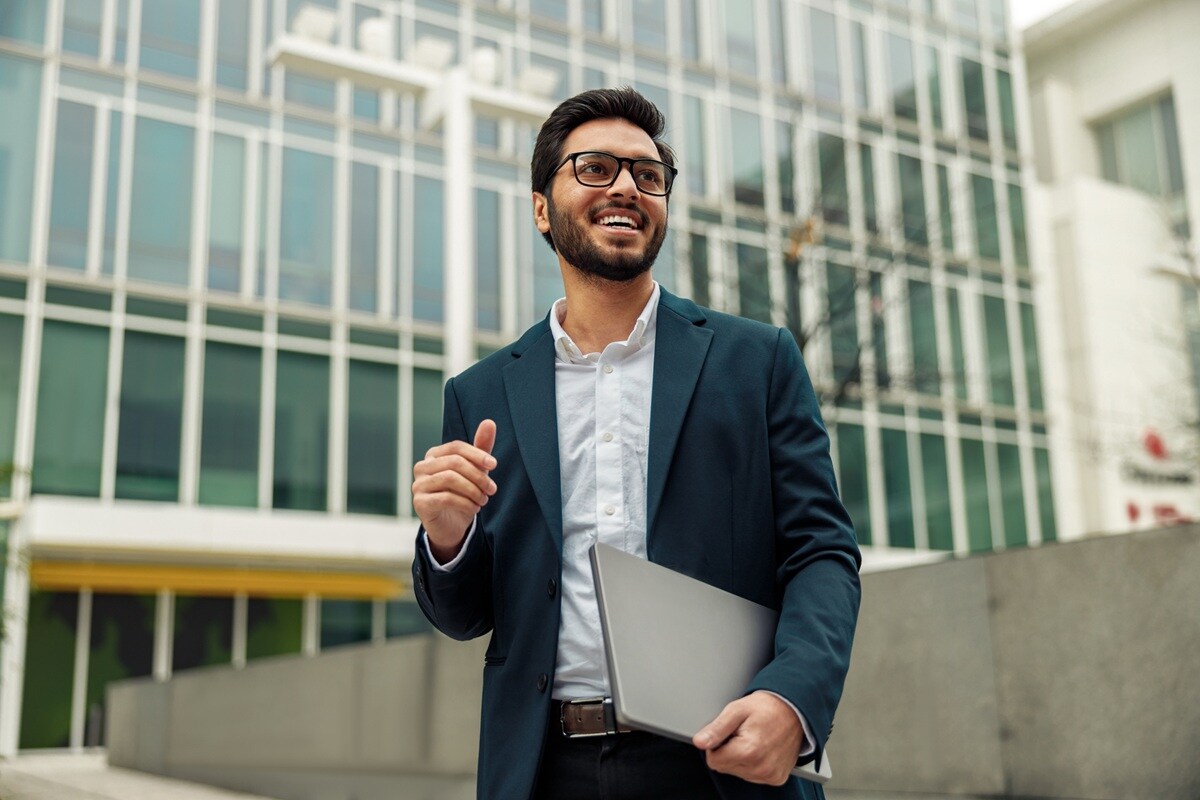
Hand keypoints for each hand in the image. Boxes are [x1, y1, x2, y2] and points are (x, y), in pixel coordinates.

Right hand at [412, 420, 497, 562]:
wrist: (451, 526)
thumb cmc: (462, 494)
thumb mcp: (475, 470)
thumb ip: (480, 448)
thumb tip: (489, 422)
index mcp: (434, 455)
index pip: (455, 447)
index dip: (476, 454)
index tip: (494, 464)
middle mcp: (422, 467)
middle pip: (454, 463)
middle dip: (478, 475)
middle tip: (492, 489)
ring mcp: (418, 485)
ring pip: (450, 479)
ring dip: (473, 490)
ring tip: (483, 500)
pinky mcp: (420, 503)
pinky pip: (445, 498)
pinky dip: (465, 503)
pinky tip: (474, 508)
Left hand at [692, 690, 803, 785]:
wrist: (794, 710)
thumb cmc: (766, 708)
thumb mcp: (736, 710)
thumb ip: (716, 729)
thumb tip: (699, 742)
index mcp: (749, 751)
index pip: (713, 761)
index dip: (716, 745)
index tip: (728, 733)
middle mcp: (761, 767)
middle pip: (725, 768)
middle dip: (728, 751)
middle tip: (742, 734)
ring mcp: (770, 775)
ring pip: (738, 773)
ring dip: (741, 758)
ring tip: (753, 739)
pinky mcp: (776, 778)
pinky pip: (753, 776)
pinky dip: (753, 764)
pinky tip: (761, 748)